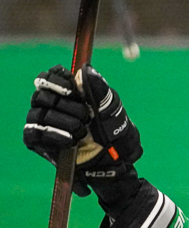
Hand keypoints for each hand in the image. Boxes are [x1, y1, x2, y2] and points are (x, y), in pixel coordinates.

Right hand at [24, 65, 142, 195]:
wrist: (116, 158)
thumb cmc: (113, 130)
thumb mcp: (110, 107)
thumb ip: (98, 88)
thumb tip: (86, 69)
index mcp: (66, 92)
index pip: (48, 77)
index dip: (55, 80)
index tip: (71, 90)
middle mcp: (50, 105)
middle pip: (41, 95)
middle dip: (67, 106)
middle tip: (86, 116)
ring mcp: (43, 123)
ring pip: (39, 114)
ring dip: (65, 122)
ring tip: (83, 132)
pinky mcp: (39, 141)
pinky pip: (34, 133)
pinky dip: (53, 135)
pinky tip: (70, 140)